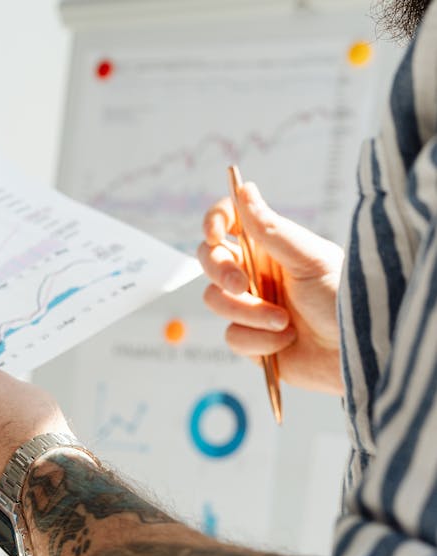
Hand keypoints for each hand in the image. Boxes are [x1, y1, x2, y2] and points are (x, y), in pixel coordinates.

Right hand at [197, 182, 344, 395]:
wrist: (359, 352)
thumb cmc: (343, 299)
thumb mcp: (310, 259)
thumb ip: (271, 229)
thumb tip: (244, 189)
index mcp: (270, 247)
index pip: (230, 222)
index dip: (214, 222)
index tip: (215, 234)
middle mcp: (256, 273)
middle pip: (210, 260)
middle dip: (222, 273)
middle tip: (243, 286)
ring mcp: (250, 306)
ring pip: (216, 300)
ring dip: (250, 313)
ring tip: (284, 322)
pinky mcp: (251, 340)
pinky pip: (233, 336)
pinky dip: (259, 340)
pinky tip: (286, 341)